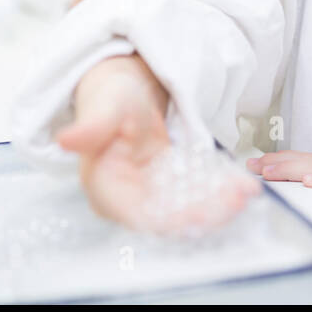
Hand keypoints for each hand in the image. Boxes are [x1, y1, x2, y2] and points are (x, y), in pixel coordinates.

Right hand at [57, 54, 257, 231]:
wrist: (125, 90)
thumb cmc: (111, 97)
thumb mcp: (104, 106)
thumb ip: (91, 127)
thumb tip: (65, 139)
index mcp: (105, 189)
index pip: (140, 217)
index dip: (173, 220)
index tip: (205, 212)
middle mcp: (128, 201)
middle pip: (169, 219)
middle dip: (207, 212)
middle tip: (240, 196)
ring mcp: (150, 197)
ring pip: (188, 211)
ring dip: (218, 205)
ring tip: (246, 190)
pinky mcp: (169, 189)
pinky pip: (197, 197)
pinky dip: (219, 192)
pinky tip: (241, 185)